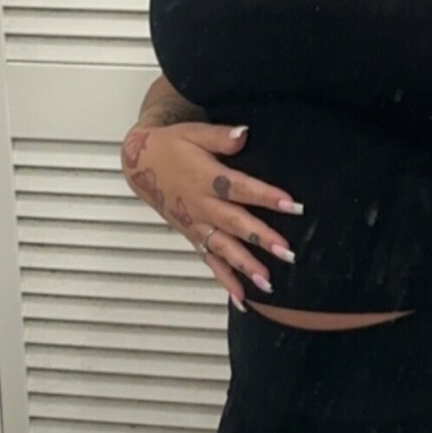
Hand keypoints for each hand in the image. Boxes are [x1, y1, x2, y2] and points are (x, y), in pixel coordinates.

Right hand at [120, 122, 302, 309]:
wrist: (139, 165)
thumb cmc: (170, 146)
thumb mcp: (193, 132)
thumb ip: (219, 136)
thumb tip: (243, 134)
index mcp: (205, 178)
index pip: (239, 188)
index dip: (265, 196)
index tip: (291, 205)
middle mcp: (202, 206)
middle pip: (235, 224)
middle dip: (261, 239)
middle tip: (286, 252)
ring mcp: (197, 225)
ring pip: (224, 249)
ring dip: (246, 267)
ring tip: (268, 282)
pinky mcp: (193, 237)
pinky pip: (210, 262)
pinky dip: (225, 281)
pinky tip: (242, 299)